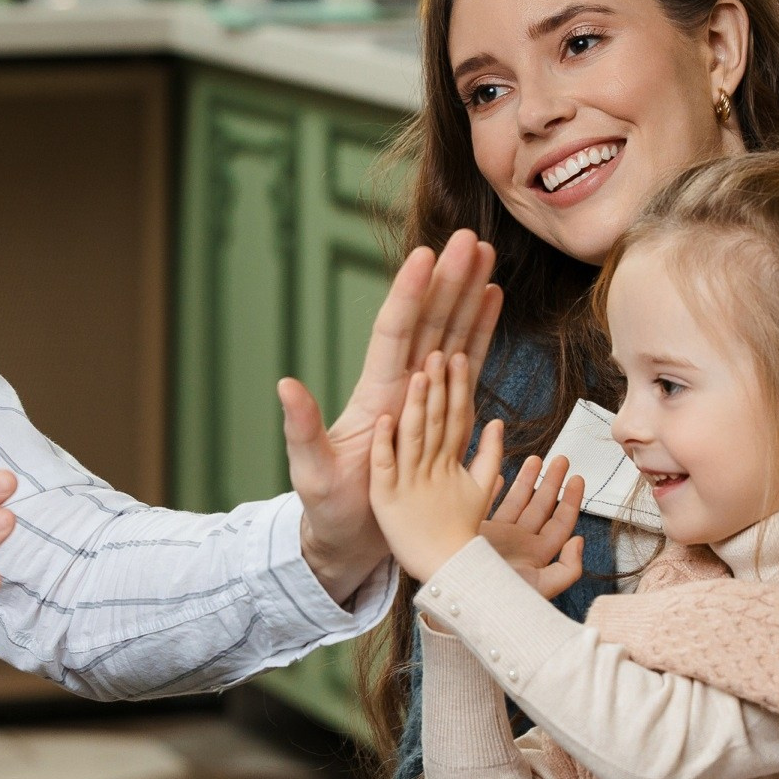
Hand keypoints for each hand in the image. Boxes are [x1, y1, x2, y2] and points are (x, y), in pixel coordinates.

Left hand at [282, 229, 499, 602]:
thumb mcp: (311, 471)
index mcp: (375, 393)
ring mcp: (424, 395)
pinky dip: (480, 331)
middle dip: (448, 280)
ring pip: (451, 334)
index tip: (425, 256)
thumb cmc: (329, 508)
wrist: (351, 538)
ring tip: (484, 255)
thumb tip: (286, 385)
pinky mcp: (444, 412)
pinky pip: (467, 365)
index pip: (395, 332)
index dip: (409, 295)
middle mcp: (401, 385)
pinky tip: (492, 299)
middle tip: (468, 239)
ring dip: (468, 295)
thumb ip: (302, 428)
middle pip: (429, 322)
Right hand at [482, 454, 585, 599]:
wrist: (459, 599)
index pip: (559, 524)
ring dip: (527, 480)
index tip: (577, 479)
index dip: (570, 501)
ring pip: (517, 501)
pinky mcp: (474, 531)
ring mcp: (497, 536)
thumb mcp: (542, 589)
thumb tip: (578, 541)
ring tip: (535, 459)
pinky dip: (493, 488)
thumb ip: (568, 569)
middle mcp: (518, 544)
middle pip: (541, 507)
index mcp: (536, 556)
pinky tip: (499, 474)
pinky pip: (488, 504)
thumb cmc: (499, 602)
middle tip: (561, 460)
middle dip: (552, 482)